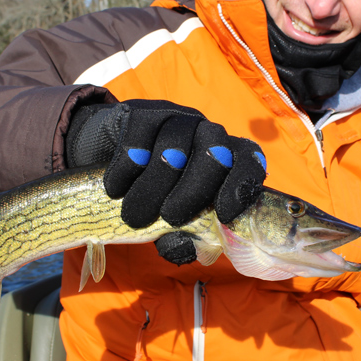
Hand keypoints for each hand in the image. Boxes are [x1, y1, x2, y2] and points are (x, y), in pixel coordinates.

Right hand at [65, 100, 266, 260]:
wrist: (112, 158)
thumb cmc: (156, 196)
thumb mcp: (172, 220)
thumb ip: (183, 236)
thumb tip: (183, 248)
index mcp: (227, 157)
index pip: (248, 159)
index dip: (241, 184)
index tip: (224, 214)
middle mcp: (207, 132)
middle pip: (214, 152)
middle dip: (192, 190)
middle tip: (169, 217)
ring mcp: (177, 117)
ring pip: (173, 146)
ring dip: (153, 186)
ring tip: (134, 216)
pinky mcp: (143, 112)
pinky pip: (139, 137)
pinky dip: (126, 168)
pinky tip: (116, 189)